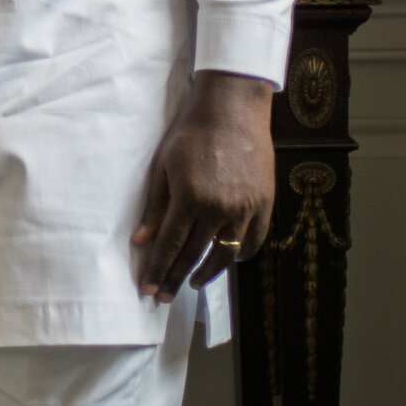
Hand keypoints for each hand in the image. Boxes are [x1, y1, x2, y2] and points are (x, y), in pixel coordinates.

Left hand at [132, 70, 274, 301]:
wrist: (232, 108)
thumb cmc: (190, 132)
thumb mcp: (163, 165)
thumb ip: (155, 206)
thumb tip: (142, 240)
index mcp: (190, 198)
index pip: (171, 245)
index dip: (158, 270)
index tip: (148, 290)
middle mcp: (219, 209)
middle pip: (195, 255)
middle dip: (176, 278)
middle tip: (164, 297)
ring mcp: (245, 209)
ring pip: (225, 255)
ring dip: (207, 273)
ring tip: (191, 283)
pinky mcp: (264, 204)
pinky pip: (253, 241)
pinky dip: (240, 256)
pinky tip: (226, 261)